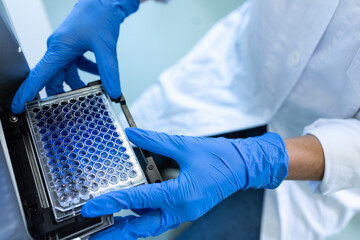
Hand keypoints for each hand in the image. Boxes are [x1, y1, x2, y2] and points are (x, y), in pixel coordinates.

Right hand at [11, 0, 139, 113]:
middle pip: (54, 78)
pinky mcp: (75, 46)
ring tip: (92, 92)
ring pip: (67, 73)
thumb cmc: (99, 15)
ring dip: (78, 83)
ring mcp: (67, 47)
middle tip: (71, 106)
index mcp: (59, 48)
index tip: (19, 106)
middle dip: (62, 93)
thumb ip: (109, 71)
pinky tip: (99, 76)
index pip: (39, 75)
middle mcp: (59, 49)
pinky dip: (86, 71)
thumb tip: (113, 90)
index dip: (27, 93)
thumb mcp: (106, 47)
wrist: (105, 1)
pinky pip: (76, 65)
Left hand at [81, 128, 287, 238]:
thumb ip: (154, 140)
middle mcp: (181, 209)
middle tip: (93, 237)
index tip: (91, 208)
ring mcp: (185, 212)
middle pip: (143, 227)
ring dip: (129, 228)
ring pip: (151, 225)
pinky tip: (132, 213)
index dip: (112, 203)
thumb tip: (131, 133)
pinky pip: (160, 218)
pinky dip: (144, 217)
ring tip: (108, 229)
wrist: (242, 167)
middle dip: (117, 234)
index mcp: (181, 194)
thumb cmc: (219, 157)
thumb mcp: (184, 145)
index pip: (138, 200)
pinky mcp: (186, 209)